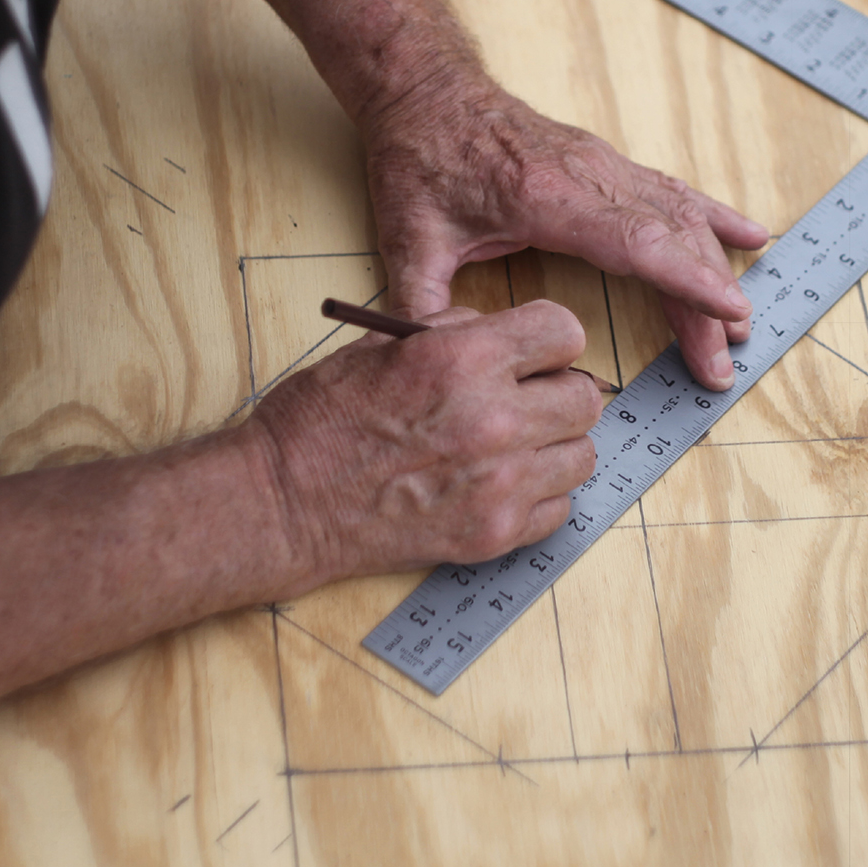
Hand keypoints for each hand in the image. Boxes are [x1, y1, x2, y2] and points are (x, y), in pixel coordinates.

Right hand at [243, 301, 603, 583]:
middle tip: (527, 399)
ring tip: (515, 445)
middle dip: (558, 392)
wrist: (283, 502)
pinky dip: (540, 496)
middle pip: (585, 398)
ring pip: (582, 455)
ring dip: (555, 446)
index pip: (566, 333)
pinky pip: (559, 507)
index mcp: (465, 360)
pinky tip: (502, 484)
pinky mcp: (493, 534)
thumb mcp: (384, 346)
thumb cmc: (321, 420)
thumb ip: (458, 333)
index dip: (551, 339)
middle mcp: (493, 420)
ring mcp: (499, 484)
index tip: (535, 352)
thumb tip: (507, 336)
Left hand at [361, 67, 767, 392]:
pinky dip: (714, 217)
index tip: (729, 312)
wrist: (428, 91)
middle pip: (669, 239)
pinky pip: (673, 192)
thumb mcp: (407, 238)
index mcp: (546, 196)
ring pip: (679, 216)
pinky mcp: (609, 165)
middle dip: (705, 301)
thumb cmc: (419, 158)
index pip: (636, 241)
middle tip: (722, 362)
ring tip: (736, 325)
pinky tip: (750, 237)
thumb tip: (437, 366)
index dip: (687, 278)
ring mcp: (605, 166)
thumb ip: (421, 308)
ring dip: (713, 270)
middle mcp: (588, 175)